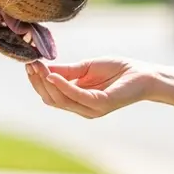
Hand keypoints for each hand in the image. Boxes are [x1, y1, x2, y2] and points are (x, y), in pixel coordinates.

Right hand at [25, 57, 156, 118]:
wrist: (144, 74)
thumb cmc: (118, 70)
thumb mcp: (85, 67)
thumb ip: (66, 71)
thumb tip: (43, 68)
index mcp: (77, 100)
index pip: (50, 95)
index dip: (38, 81)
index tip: (29, 64)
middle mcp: (82, 108)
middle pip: (51, 99)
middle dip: (38, 82)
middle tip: (30, 64)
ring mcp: (90, 109)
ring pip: (60, 100)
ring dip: (46, 83)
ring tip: (38, 66)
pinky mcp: (100, 104)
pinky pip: (76, 96)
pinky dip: (62, 86)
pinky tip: (52, 75)